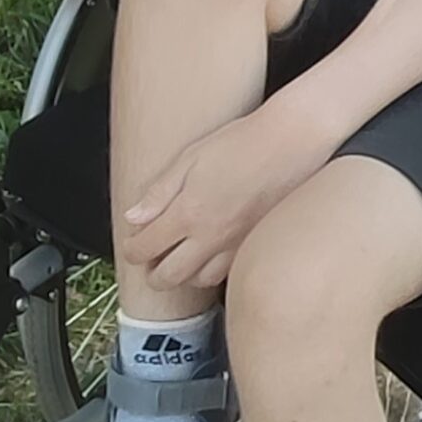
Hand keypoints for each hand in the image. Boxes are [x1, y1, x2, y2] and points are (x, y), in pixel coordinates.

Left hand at [122, 97, 337, 289]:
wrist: (290, 141)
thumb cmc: (243, 142)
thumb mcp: (190, 158)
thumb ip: (160, 192)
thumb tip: (134, 217)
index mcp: (189, 212)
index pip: (147, 248)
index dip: (132, 251)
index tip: (131, 246)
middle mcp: (211, 236)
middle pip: (170, 276)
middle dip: (153, 275)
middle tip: (151, 263)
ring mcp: (237, 245)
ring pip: (200, 280)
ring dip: (184, 275)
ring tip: (180, 259)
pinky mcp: (256, 244)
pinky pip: (228, 272)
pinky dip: (213, 271)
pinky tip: (211, 255)